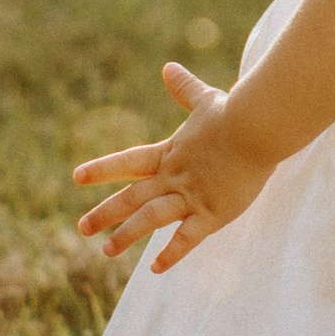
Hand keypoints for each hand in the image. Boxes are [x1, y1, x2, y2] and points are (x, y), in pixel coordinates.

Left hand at [72, 65, 275, 268]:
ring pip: (150, 219)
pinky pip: (186, 238)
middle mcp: (173, 176)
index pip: (128, 162)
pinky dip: (171, 253)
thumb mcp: (205, 100)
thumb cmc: (234, 113)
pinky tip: (155, 268)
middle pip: (131, 197)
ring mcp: (191, 196)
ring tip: (107, 251)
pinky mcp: (212, 213)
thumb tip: (168, 67)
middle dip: (104, 213)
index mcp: (169, 153)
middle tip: (81, 228)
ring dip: (127, 235)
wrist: (257, 128)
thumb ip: (184, 88)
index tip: (77, 177)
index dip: (103, 169)